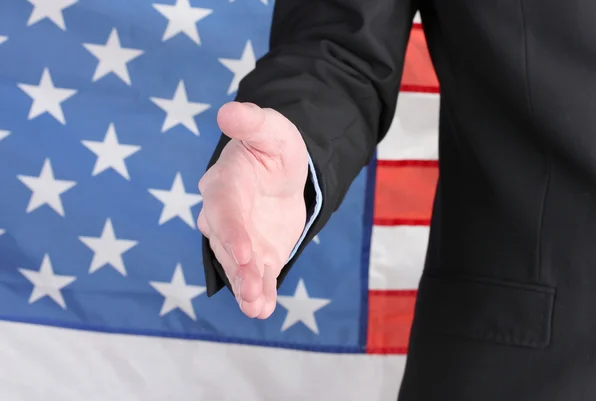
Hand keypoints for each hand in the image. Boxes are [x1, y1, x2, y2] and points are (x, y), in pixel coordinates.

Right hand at [198, 101, 308, 318]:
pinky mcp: (255, 254)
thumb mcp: (272, 130)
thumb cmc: (272, 149)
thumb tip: (228, 111)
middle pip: (225, 244)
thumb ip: (253, 122)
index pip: (223, 210)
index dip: (232, 231)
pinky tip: (263, 309)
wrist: (280, 174)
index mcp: (224, 183)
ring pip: (237, 265)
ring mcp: (238, 238)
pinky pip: (255, 275)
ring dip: (246, 286)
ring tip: (257, 307)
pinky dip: (258, 293)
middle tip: (252, 289)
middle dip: (238, 267)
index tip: (244, 253)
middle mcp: (223, 215)